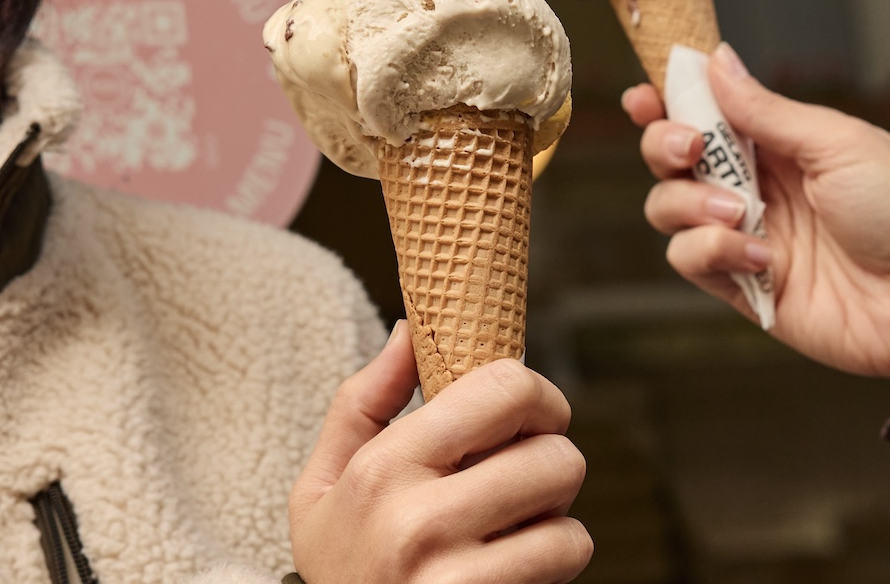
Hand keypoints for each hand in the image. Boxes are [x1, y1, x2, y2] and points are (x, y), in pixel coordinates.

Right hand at [289, 322, 591, 582]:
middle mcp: (419, 521)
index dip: (536, 394)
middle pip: (555, 453)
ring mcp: (456, 577)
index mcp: (383, 468)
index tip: (529, 415)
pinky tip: (510, 569)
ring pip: (569, 516)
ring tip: (508, 530)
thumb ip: (362, 402)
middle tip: (516, 482)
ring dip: (552, 520)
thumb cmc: (342, 566)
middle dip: (547, 464)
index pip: (504, 387)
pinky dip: (553, 565)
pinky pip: (565, 561)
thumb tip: (410, 331)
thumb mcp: (320, 486)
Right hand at [623, 44, 889, 381]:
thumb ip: (769, 110)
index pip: (701, 113)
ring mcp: (740, 234)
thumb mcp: (839, 144)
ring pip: (666, 208)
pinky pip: (688, 260)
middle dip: (663, 145)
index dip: (664, 101)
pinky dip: (712, 251)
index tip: (644, 96)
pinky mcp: (739, 284)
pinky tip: (760, 255)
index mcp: (775, 143)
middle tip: (691, 148)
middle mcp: (750, 185)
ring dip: (690, 203)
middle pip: (667, 157)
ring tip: (741, 212)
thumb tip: (717, 60)